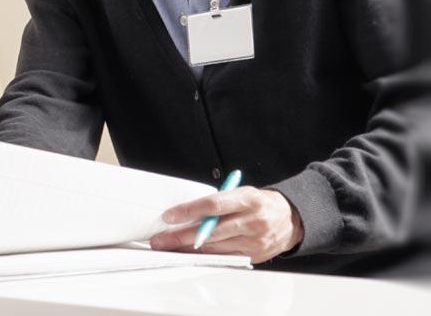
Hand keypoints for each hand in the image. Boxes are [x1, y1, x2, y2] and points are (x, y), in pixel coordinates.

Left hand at [149, 187, 303, 263]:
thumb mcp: (241, 193)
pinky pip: (222, 257)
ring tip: (168, 246)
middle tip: (160, 239)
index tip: (169, 216)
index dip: (189, 211)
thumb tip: (184, 213)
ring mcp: (254, 241)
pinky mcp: (253, 256)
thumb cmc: (258, 203)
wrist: (290, 219)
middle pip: (210, 231)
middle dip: (180, 236)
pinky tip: (188, 253)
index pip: (213, 204)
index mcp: (248, 199)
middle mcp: (253, 221)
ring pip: (214, 247)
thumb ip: (217, 202)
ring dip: (187, 248)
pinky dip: (204, 255)